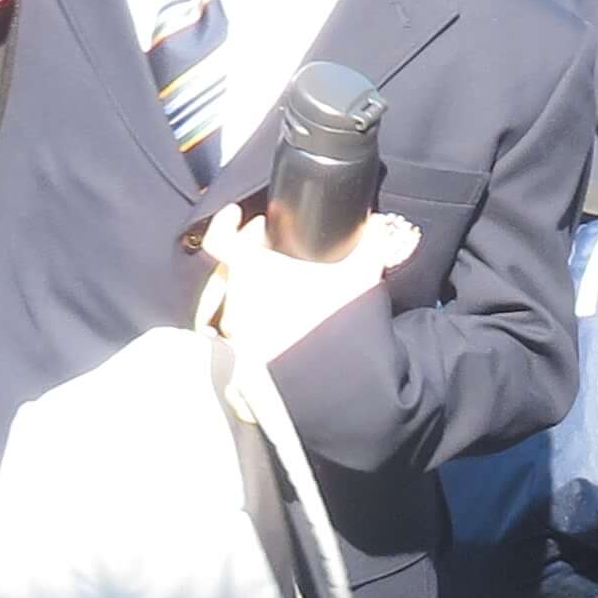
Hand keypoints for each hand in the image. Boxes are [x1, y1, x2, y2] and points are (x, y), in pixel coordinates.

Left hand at [197, 202, 419, 361]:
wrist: (332, 382)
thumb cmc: (335, 321)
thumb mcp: (361, 275)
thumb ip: (370, 243)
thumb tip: (376, 222)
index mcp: (250, 270)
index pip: (221, 238)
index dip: (226, 223)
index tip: (238, 216)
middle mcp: (234, 300)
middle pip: (232, 269)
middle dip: (253, 257)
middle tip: (279, 253)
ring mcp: (235, 335)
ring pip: (237, 303)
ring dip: (256, 293)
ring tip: (285, 294)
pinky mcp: (242, 363)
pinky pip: (243, 336)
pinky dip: (258, 326)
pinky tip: (283, 329)